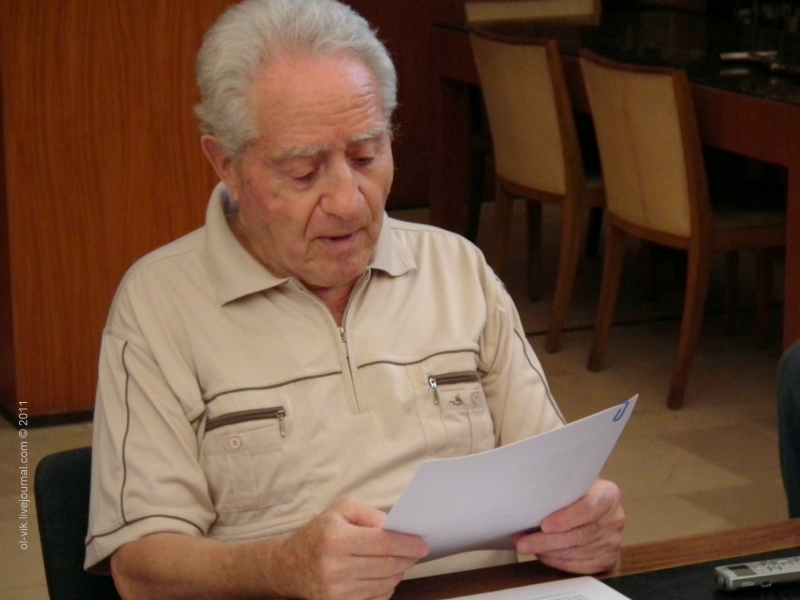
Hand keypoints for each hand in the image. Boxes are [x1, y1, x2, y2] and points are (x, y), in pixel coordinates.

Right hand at [269, 497, 428, 599]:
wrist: (289, 566)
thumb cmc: (319, 534)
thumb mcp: (341, 511)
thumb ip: (371, 515)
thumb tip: (396, 528)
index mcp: (337, 540)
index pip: (383, 545)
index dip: (407, 545)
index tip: (422, 545)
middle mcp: (336, 568)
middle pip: (388, 566)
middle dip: (407, 559)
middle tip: (416, 551)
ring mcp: (337, 591)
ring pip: (385, 584)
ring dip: (397, 572)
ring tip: (397, 561)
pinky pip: (376, 598)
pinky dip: (386, 587)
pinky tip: (383, 575)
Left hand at [514, 479, 624, 573]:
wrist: (596, 504)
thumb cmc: (578, 492)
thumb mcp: (573, 483)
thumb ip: (560, 490)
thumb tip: (528, 501)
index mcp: (609, 495)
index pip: (589, 508)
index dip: (566, 518)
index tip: (544, 525)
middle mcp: (615, 519)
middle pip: (580, 535)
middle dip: (547, 541)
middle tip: (523, 542)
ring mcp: (613, 541)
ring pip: (577, 553)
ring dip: (548, 552)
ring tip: (526, 547)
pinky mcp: (608, 559)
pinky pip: (581, 566)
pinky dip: (558, 562)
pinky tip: (542, 555)